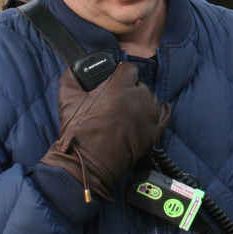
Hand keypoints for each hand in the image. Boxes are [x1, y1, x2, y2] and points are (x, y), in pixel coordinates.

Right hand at [42, 62, 169, 201]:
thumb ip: (70, 77)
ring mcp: (148, 116)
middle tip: (117, 99)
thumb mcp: (67, 99)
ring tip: (130, 109)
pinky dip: (163, 111)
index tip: (116, 77)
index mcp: (119, 87)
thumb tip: (72, 69)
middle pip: (140, 85)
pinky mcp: (153, 134)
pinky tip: (162, 108)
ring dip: (143, 101)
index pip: (129, 69)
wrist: (86, 164)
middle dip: (130, 89)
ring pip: (152, 100)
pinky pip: (164, 117)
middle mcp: (137, 98)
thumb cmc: (78, 132)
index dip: (121, 72)